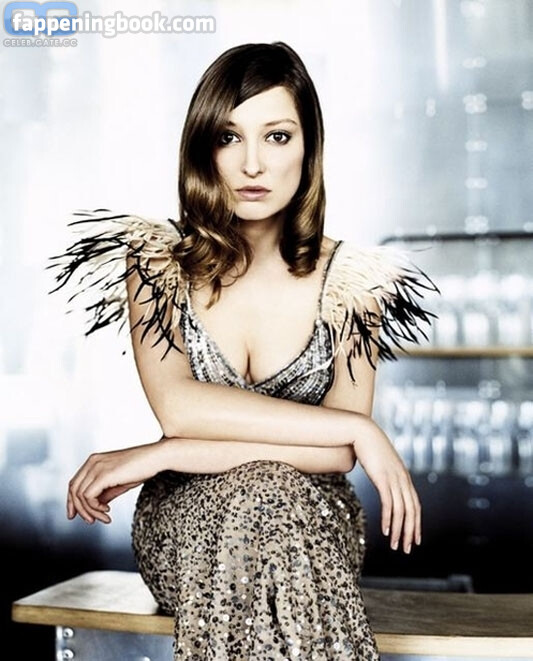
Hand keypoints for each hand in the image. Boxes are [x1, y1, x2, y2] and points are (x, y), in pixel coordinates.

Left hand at [67, 440, 168, 523]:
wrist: (157, 457)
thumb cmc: (142, 467)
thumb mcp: (119, 482)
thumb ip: (105, 492)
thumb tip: (96, 505)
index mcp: (94, 461)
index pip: (74, 483)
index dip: (72, 501)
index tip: (75, 515)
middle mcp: (92, 462)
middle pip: (73, 489)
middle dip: (79, 509)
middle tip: (91, 521)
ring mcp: (97, 467)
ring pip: (80, 495)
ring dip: (90, 511)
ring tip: (104, 517)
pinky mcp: (103, 475)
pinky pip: (88, 497)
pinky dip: (95, 508)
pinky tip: (107, 510)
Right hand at [353, 421, 421, 553]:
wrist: (363, 431)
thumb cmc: (369, 446)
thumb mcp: (381, 463)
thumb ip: (385, 474)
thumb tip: (383, 482)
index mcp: (404, 477)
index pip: (415, 505)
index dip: (416, 523)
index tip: (414, 538)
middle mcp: (402, 479)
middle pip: (412, 511)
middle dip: (410, 532)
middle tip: (406, 548)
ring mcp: (393, 478)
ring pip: (401, 510)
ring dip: (398, 530)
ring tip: (395, 545)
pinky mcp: (382, 478)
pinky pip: (388, 503)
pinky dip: (388, 518)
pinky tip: (385, 530)